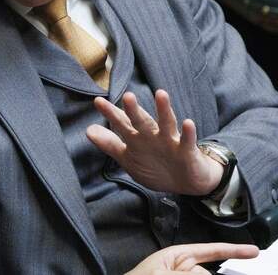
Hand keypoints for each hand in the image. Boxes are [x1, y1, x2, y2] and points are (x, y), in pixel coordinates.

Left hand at [86, 89, 223, 195]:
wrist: (186, 183)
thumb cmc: (157, 167)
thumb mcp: (130, 159)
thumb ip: (111, 145)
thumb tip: (89, 130)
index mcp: (138, 138)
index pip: (122, 123)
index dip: (111, 114)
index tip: (98, 101)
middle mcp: (153, 136)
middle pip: (142, 121)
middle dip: (134, 110)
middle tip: (127, 96)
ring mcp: (170, 141)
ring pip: (166, 123)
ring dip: (163, 110)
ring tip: (161, 94)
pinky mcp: (187, 151)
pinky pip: (187, 141)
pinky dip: (188, 133)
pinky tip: (187, 123)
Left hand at [126, 242, 258, 273]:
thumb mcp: (161, 274)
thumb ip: (186, 274)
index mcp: (178, 256)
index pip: (210, 249)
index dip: (233, 250)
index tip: (255, 251)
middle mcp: (184, 268)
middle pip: (208, 274)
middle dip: (209, 274)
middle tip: (195, 271)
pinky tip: (215, 272)